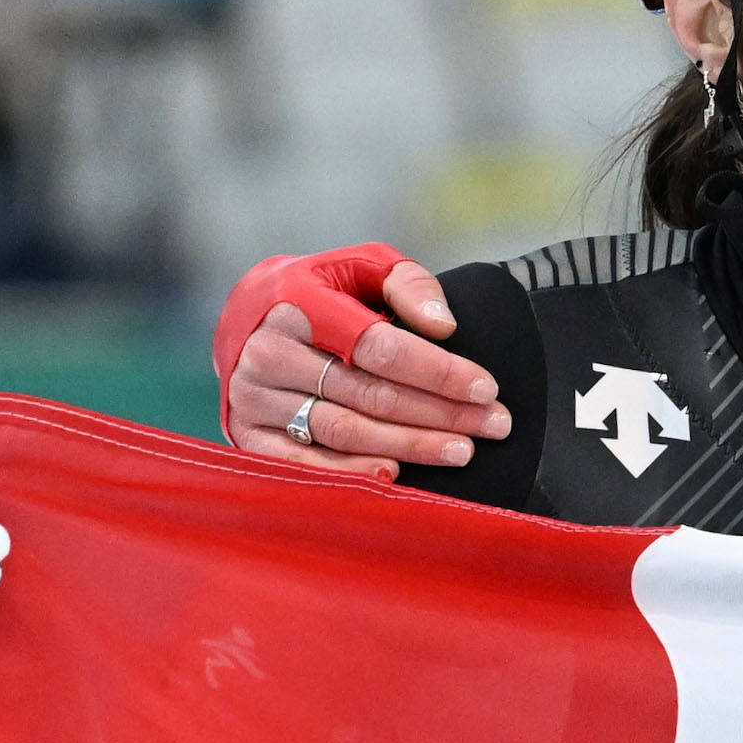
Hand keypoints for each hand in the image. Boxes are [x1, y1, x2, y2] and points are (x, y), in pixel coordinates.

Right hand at [214, 246, 504, 478]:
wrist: (248, 319)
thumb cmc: (322, 292)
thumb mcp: (363, 267)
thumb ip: (408, 285)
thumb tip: (444, 326)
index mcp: (301, 304)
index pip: (379, 348)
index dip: (437, 371)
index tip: (486, 389)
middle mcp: (271, 352)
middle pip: (371, 395)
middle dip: (440, 413)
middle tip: (493, 425)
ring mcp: (255, 397)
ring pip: (346, 431)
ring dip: (410, 445)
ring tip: (462, 450)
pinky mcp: (248, 433)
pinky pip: (306, 462)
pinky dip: (352, 471)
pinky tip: (396, 475)